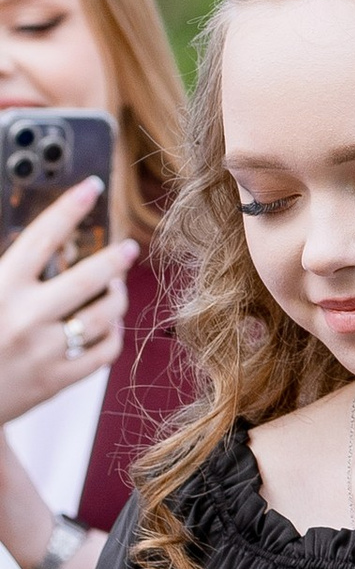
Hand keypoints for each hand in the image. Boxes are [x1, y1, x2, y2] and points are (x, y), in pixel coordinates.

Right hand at [0, 186, 132, 427]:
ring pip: (105, 316)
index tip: (91, 187)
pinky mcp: (56, 380)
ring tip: (116, 287)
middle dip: (115, 258)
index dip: (70, 207)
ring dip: (118, 297)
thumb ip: (10, 267)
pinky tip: (109, 326)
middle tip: (127, 248)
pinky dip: (113, 335)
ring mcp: (44, 351)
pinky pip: (103, 353)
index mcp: (1, 288)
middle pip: (89, 278)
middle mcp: (25, 317)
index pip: (42, 236)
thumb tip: (41, 243)